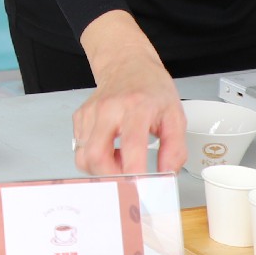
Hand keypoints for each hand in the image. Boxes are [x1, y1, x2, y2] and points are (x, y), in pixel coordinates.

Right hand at [71, 11, 184, 175]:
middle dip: (111, 177)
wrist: (127, 64)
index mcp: (136, 107)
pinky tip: (111, 147)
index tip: (142, 189)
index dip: (135, 173)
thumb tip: (166, 175)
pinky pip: (80, 149)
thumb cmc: (151, 89)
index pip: (131, 145)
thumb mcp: (175, 116)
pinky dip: (95, 156)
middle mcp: (109, 109)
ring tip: (121, 159)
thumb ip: (175, 149)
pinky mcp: (80, 117)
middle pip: (96, 155)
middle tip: (129, 178)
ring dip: (103, 168)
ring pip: (84, 156)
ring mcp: (91, 112)